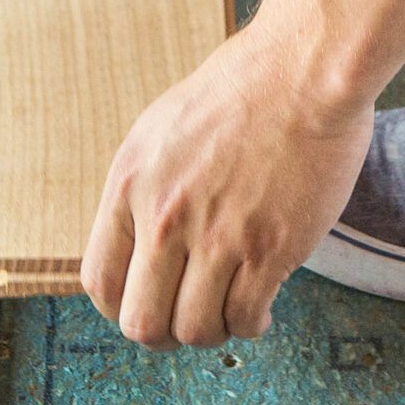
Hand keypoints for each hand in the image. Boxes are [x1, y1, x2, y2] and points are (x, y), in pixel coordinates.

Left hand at [80, 26, 372, 347]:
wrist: (304, 70)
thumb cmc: (242, 91)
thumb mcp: (162, 130)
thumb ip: (144, 187)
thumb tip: (138, 243)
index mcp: (130, 184)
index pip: (100, 281)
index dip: (122, 307)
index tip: (149, 304)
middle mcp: (165, 216)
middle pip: (142, 322)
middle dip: (164, 333)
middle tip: (189, 319)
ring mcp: (217, 236)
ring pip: (194, 331)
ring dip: (211, 332)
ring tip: (230, 309)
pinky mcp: (268, 249)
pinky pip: (244, 319)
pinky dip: (251, 325)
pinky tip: (261, 308)